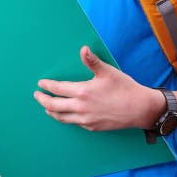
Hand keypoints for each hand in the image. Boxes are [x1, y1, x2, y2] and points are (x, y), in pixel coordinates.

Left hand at [33, 46, 159, 130]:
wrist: (140, 109)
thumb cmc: (124, 88)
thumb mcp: (107, 72)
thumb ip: (92, 61)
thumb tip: (83, 49)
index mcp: (82, 92)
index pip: (57, 89)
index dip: (47, 85)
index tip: (41, 83)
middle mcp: (80, 107)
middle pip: (53, 105)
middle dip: (42, 100)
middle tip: (37, 96)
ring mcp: (85, 119)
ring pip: (61, 117)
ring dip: (51, 111)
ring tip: (46, 107)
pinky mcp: (91, 127)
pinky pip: (73, 123)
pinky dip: (65, 118)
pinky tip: (64, 114)